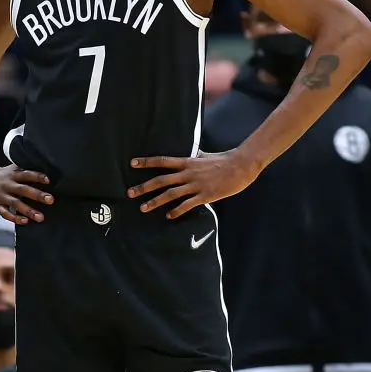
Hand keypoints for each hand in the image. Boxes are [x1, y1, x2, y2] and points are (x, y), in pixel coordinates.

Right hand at [0, 164, 52, 225]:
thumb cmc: (0, 175)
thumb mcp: (10, 170)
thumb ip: (24, 172)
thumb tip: (44, 176)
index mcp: (12, 175)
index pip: (26, 174)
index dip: (37, 176)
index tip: (48, 180)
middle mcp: (7, 185)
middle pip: (23, 189)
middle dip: (37, 195)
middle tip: (50, 200)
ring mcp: (0, 196)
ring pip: (15, 204)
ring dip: (29, 211)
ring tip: (41, 217)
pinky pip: (5, 213)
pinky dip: (15, 218)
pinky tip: (24, 221)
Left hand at [127, 150, 260, 218]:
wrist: (241, 166)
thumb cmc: (223, 160)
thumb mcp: (204, 156)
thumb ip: (193, 158)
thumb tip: (188, 155)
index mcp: (187, 162)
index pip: (162, 161)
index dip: (146, 162)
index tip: (132, 163)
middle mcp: (188, 173)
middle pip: (161, 180)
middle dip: (144, 187)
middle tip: (129, 193)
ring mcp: (196, 185)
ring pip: (171, 194)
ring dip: (155, 201)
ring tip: (143, 208)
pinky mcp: (205, 196)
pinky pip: (188, 205)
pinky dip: (177, 211)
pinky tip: (168, 217)